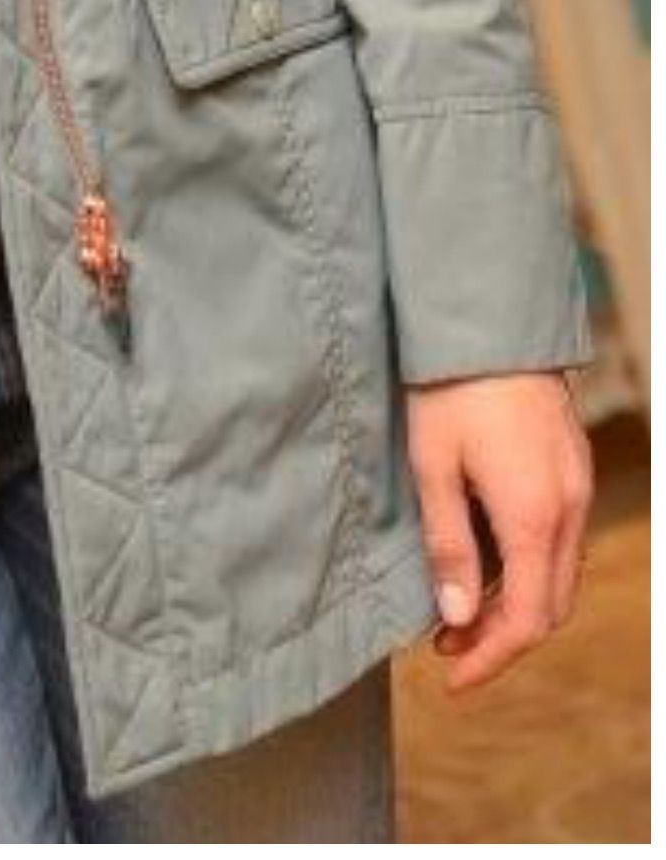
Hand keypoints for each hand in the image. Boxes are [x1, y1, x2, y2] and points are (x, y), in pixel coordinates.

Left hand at [409, 369, 589, 690]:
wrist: (493, 327)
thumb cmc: (451, 392)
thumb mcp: (433, 467)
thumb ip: (448, 544)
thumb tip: (455, 618)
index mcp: (534, 519)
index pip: (526, 619)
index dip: (491, 658)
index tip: (451, 680)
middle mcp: (567, 513)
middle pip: (549, 607)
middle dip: (500, 639)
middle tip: (445, 650)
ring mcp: (575, 493)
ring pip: (557, 579)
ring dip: (512, 606)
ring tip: (455, 616)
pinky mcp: (570, 476)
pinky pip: (557, 545)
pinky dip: (525, 573)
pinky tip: (484, 570)